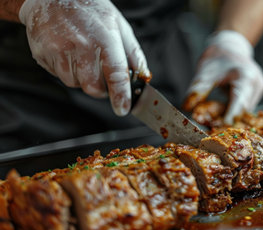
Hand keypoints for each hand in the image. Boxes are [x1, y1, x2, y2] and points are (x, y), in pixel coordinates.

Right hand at [19, 0, 148, 115]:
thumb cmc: (91, 10)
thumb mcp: (119, 26)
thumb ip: (133, 53)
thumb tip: (143, 76)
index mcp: (105, 39)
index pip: (115, 75)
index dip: (120, 95)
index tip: (122, 109)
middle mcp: (81, 45)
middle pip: (93, 87)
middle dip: (101, 89)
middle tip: (102, 78)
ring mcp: (58, 50)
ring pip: (74, 83)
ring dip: (81, 78)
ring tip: (82, 56)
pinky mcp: (42, 53)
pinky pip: (57, 75)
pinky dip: (65, 71)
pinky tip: (67, 52)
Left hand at [183, 30, 262, 123]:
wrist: (229, 48)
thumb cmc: (216, 58)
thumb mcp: (204, 73)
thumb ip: (197, 90)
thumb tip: (187, 108)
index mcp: (245, 76)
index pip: (240, 102)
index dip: (231, 116)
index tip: (220, 128)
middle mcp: (257, 82)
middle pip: (243, 110)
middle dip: (225, 118)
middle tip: (206, 123)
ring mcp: (260, 88)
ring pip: (244, 111)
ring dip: (228, 116)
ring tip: (210, 115)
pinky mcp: (258, 92)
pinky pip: (245, 108)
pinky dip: (232, 111)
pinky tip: (220, 110)